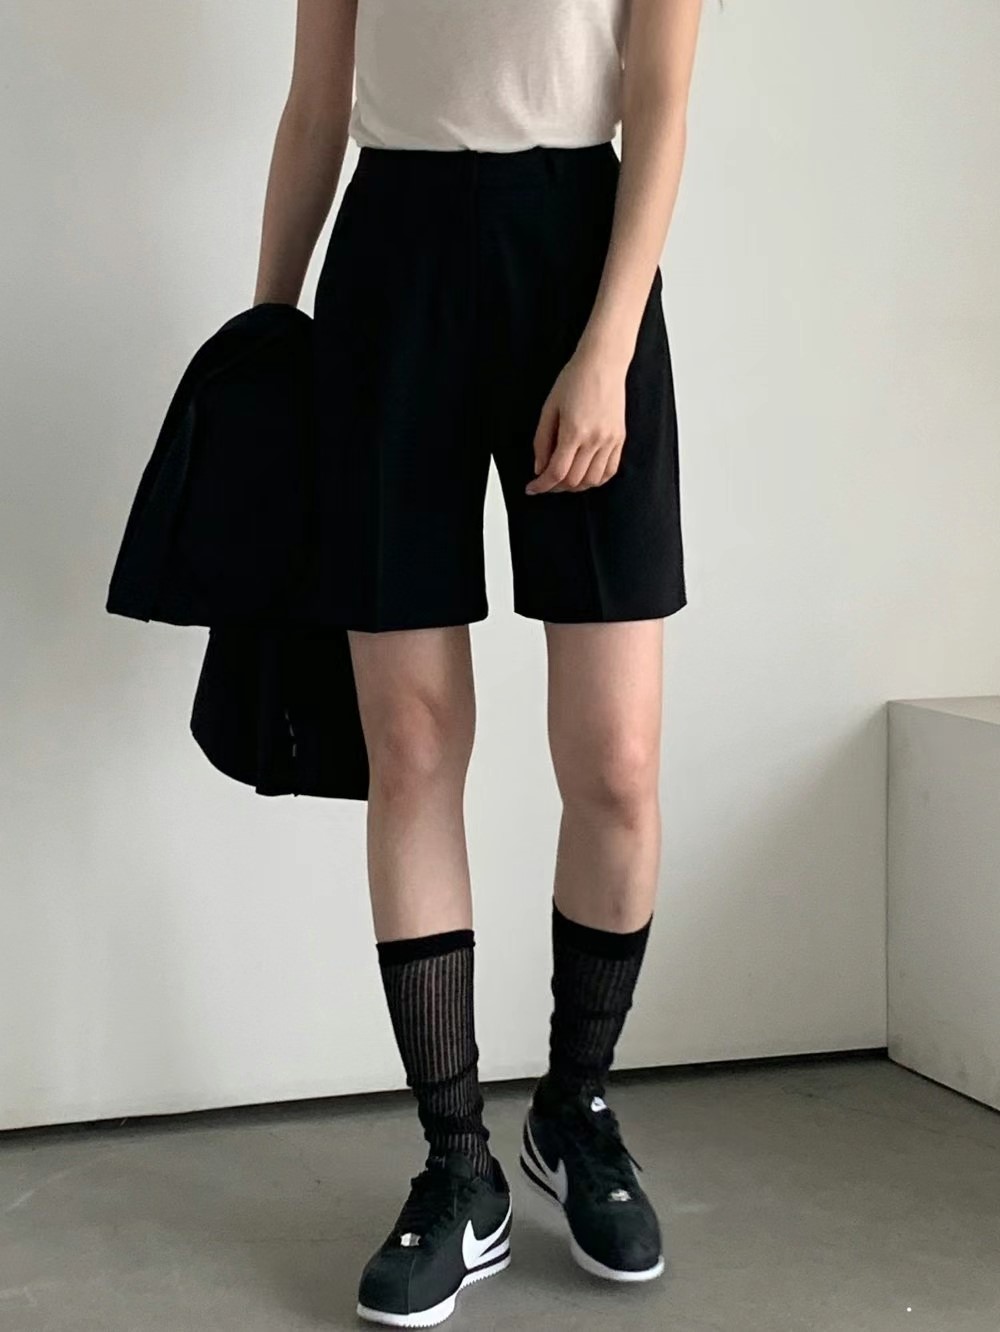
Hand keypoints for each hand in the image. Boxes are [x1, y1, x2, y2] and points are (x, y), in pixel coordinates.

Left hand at [526, 344, 628, 494]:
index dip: (541, 485)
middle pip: (574, 480)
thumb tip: (539, 468)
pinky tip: (583, 475)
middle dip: (555, 487)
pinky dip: (595, 480)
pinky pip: (610, 471)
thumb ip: (542, 441)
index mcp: (574, 431)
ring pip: (593, 480)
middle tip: (544, 482)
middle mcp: (595, 439)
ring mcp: (611, 440)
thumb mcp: (549, 408)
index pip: (557, 472)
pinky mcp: (620, 439)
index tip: (531, 488)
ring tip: (563, 480)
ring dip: (575, 486)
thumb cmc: (574, 380)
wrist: (603, 363)